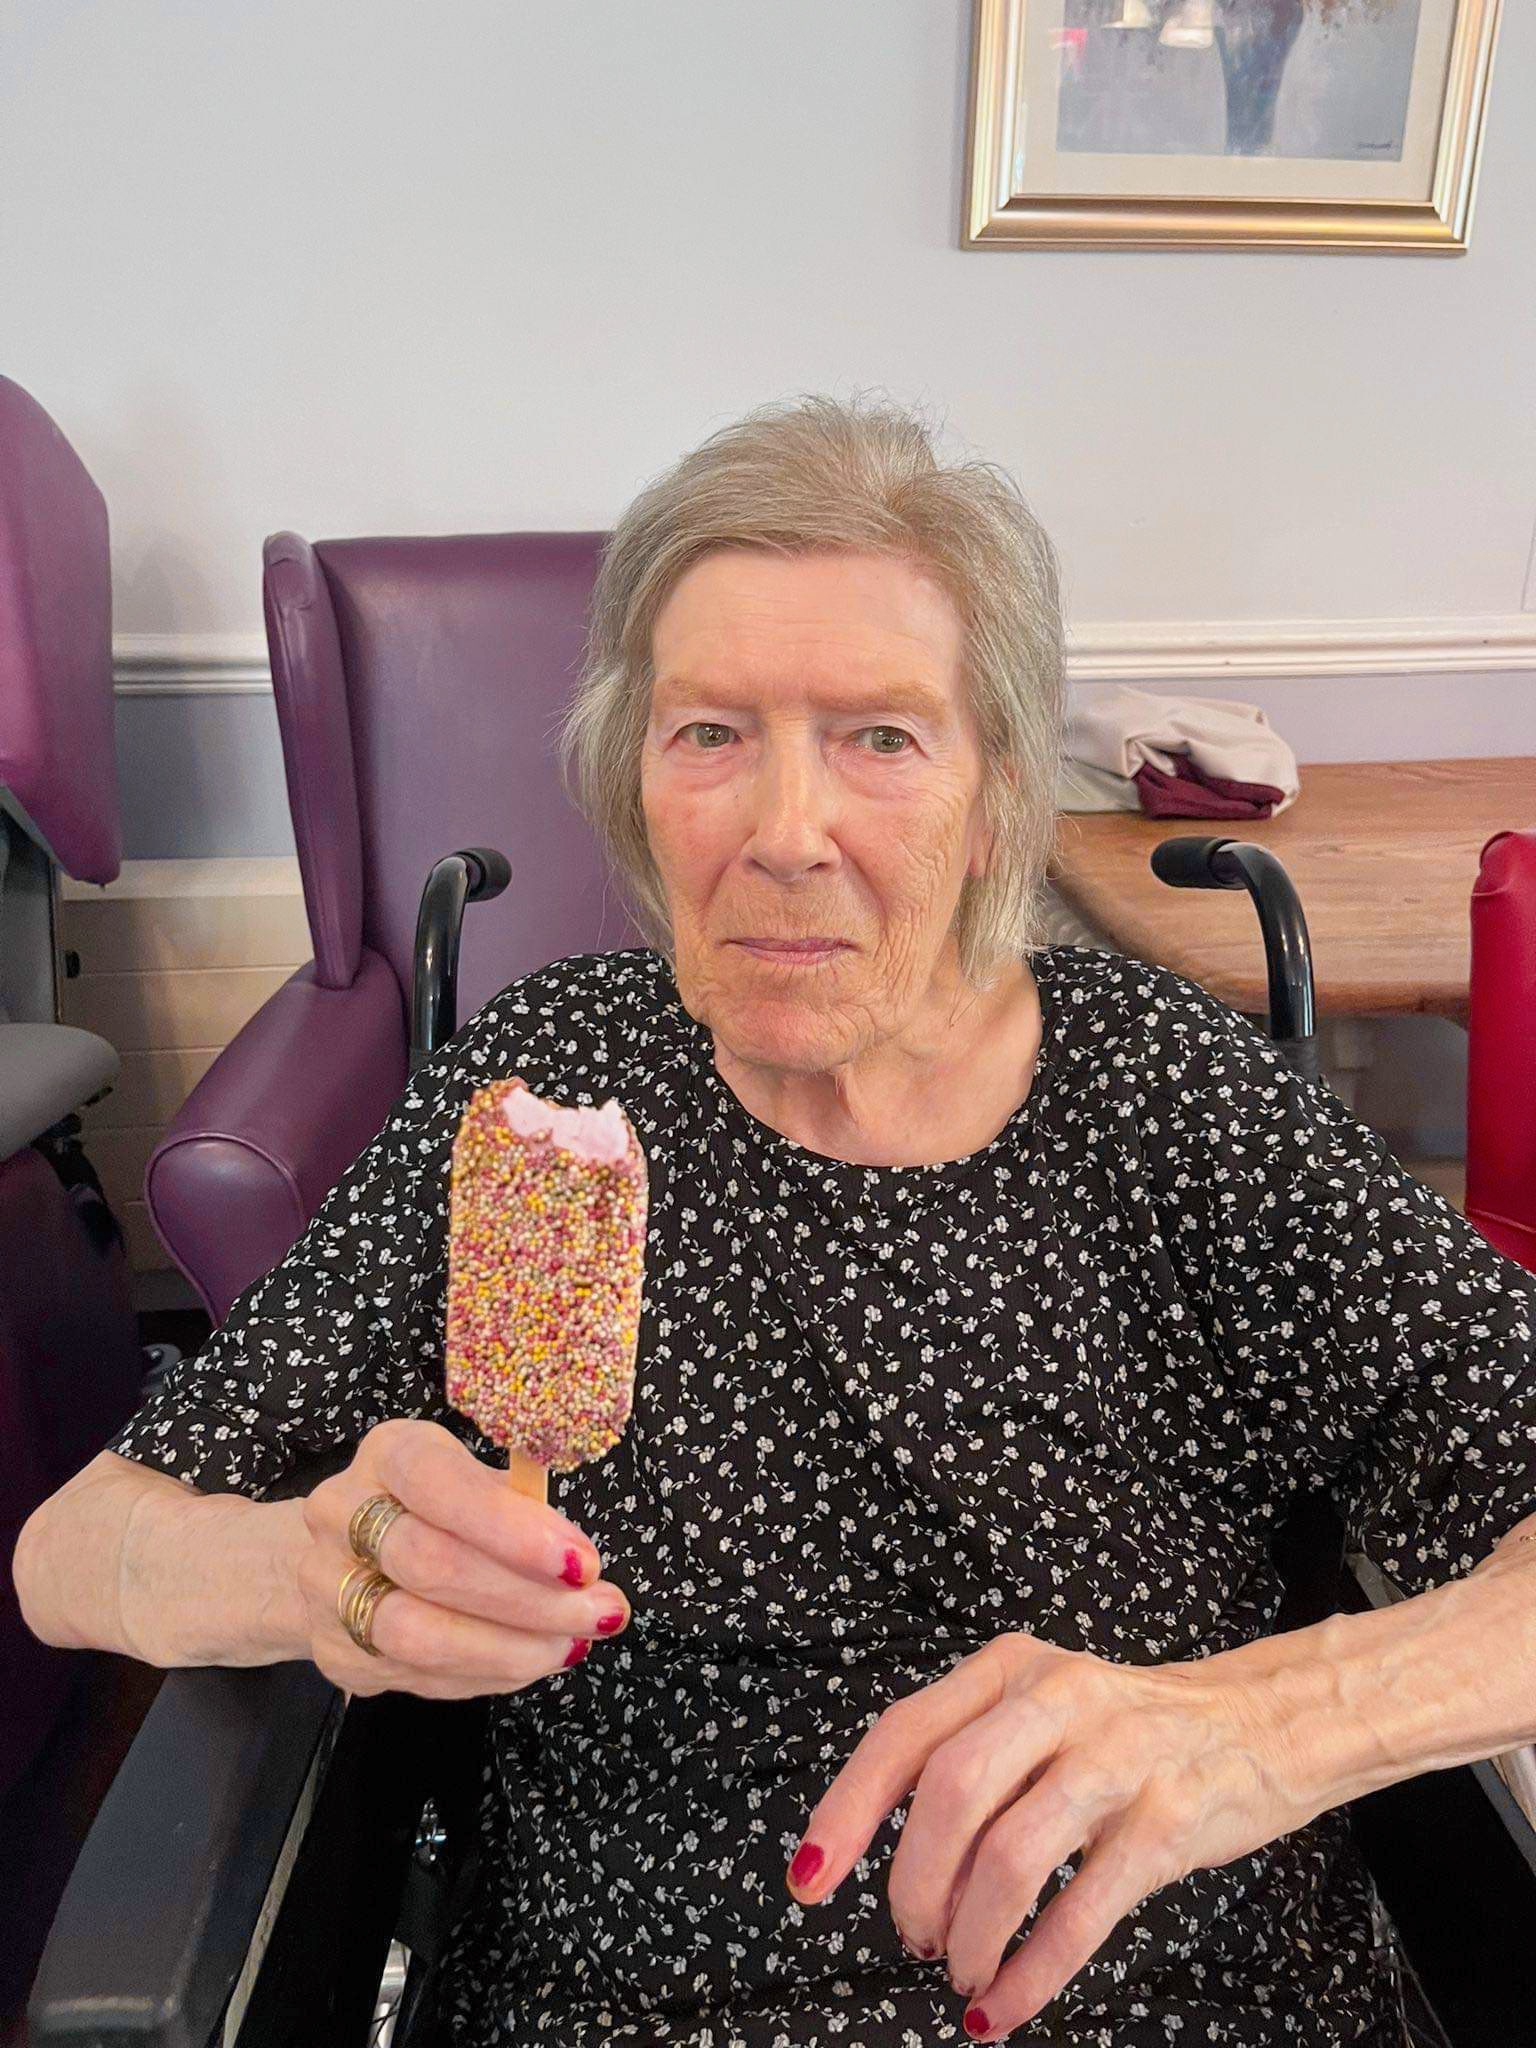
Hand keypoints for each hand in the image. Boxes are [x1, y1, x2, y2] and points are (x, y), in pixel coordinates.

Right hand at [297, 1418, 630, 1698]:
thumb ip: (521, 1511)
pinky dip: (487, 1674)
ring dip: (509, 1649)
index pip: (439, 1485)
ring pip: (417, 1633)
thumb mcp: (474, 1481)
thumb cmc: (433, 1506)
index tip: (580, 1563)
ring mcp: (327, 1587)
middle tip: (596, 1612)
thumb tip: (581, 1567)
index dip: (511, 1529)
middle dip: (527, 1598)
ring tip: (569, 1644)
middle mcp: (342, 1515)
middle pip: (430, 1564)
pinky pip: (417, 1674)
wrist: (339, 1550)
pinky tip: (530, 1661)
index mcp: (389, 1454)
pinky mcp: (335, 1651)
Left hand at [785, 1630, 1319, 2040]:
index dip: (846, 1811)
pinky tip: (1006, 2005)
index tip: (808, 1877)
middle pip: (950, 1791)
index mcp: (1008, 1667)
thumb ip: (965, 1754)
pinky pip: (1081, 1911)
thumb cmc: (1124, 1730)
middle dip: (913, 1883)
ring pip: (1011, 1855)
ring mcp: (1117, 1758)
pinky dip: (1031, 1973)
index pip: (903, 1734)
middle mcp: (1057, 1698)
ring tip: (963, 1973)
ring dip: (971, 1934)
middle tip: (913, 1937)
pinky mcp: (1168, 1822)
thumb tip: (879, 1852)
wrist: (1257, 1723)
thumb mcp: (1037, 1708)